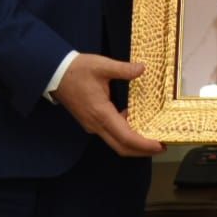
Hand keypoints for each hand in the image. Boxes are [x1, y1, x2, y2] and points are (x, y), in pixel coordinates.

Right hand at [51, 53, 166, 156]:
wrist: (55, 73)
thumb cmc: (78, 70)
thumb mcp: (102, 66)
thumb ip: (123, 69)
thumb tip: (142, 69)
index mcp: (101, 114)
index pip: (126, 137)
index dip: (143, 144)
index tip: (159, 145)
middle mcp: (96, 125)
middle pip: (121, 147)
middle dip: (142, 150)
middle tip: (162, 146)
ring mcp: (92, 125)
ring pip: (116, 142)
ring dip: (134, 143)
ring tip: (152, 135)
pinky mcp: (91, 121)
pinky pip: (111, 133)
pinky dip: (125, 134)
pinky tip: (136, 122)